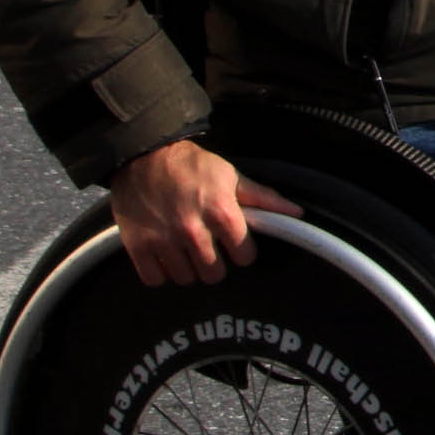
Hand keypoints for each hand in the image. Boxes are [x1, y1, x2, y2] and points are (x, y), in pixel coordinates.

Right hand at [105, 138, 289, 286]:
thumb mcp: (231, 176)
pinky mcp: (138, 246)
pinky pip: (156, 279)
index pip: (244, 256)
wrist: (143, 155)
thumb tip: (296, 213)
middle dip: (215, 263)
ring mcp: (164, 240)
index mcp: (221, 212)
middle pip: (214, 274)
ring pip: (186, 279)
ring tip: (185, 248)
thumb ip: (264, 198)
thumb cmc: (191, 165)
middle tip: (208, 247)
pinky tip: (165, 255)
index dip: (242, 250)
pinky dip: (161, 272)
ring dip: (188, 268)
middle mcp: (193, 230)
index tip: (234, 243)